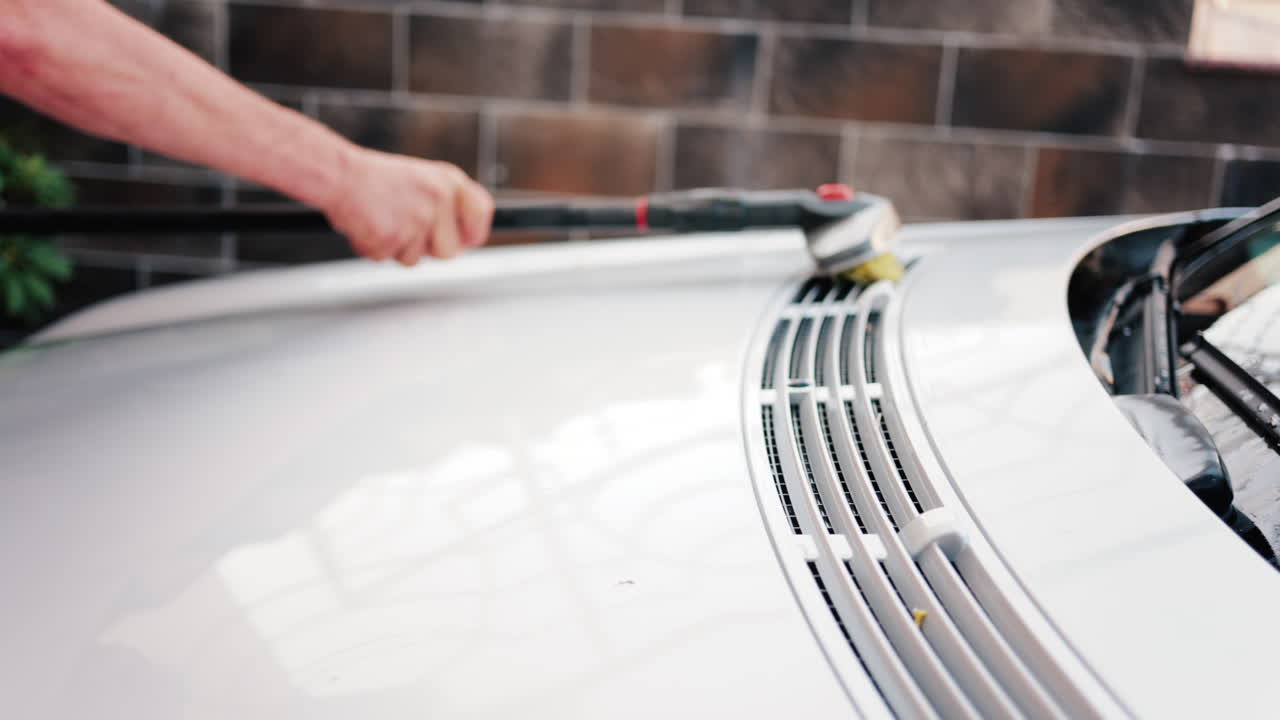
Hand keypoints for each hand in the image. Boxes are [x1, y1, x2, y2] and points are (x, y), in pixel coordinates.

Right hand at [323, 148, 493, 265]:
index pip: (481, 212)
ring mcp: (418, 220)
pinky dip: (374, 248)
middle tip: (406, 230)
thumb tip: (467, 239)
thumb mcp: (423, 180)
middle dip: (428, 249)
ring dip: (397, 249)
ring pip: (416, 259)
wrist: (339, 175)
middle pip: (450, 251)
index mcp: (448, 181)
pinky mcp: (394, 237)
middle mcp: (439, 199)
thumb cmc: (375, 179)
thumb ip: (447, 205)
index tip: (466, 240)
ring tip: (383, 222)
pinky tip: (368, 226)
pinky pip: (388, 258)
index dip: (473, 232)